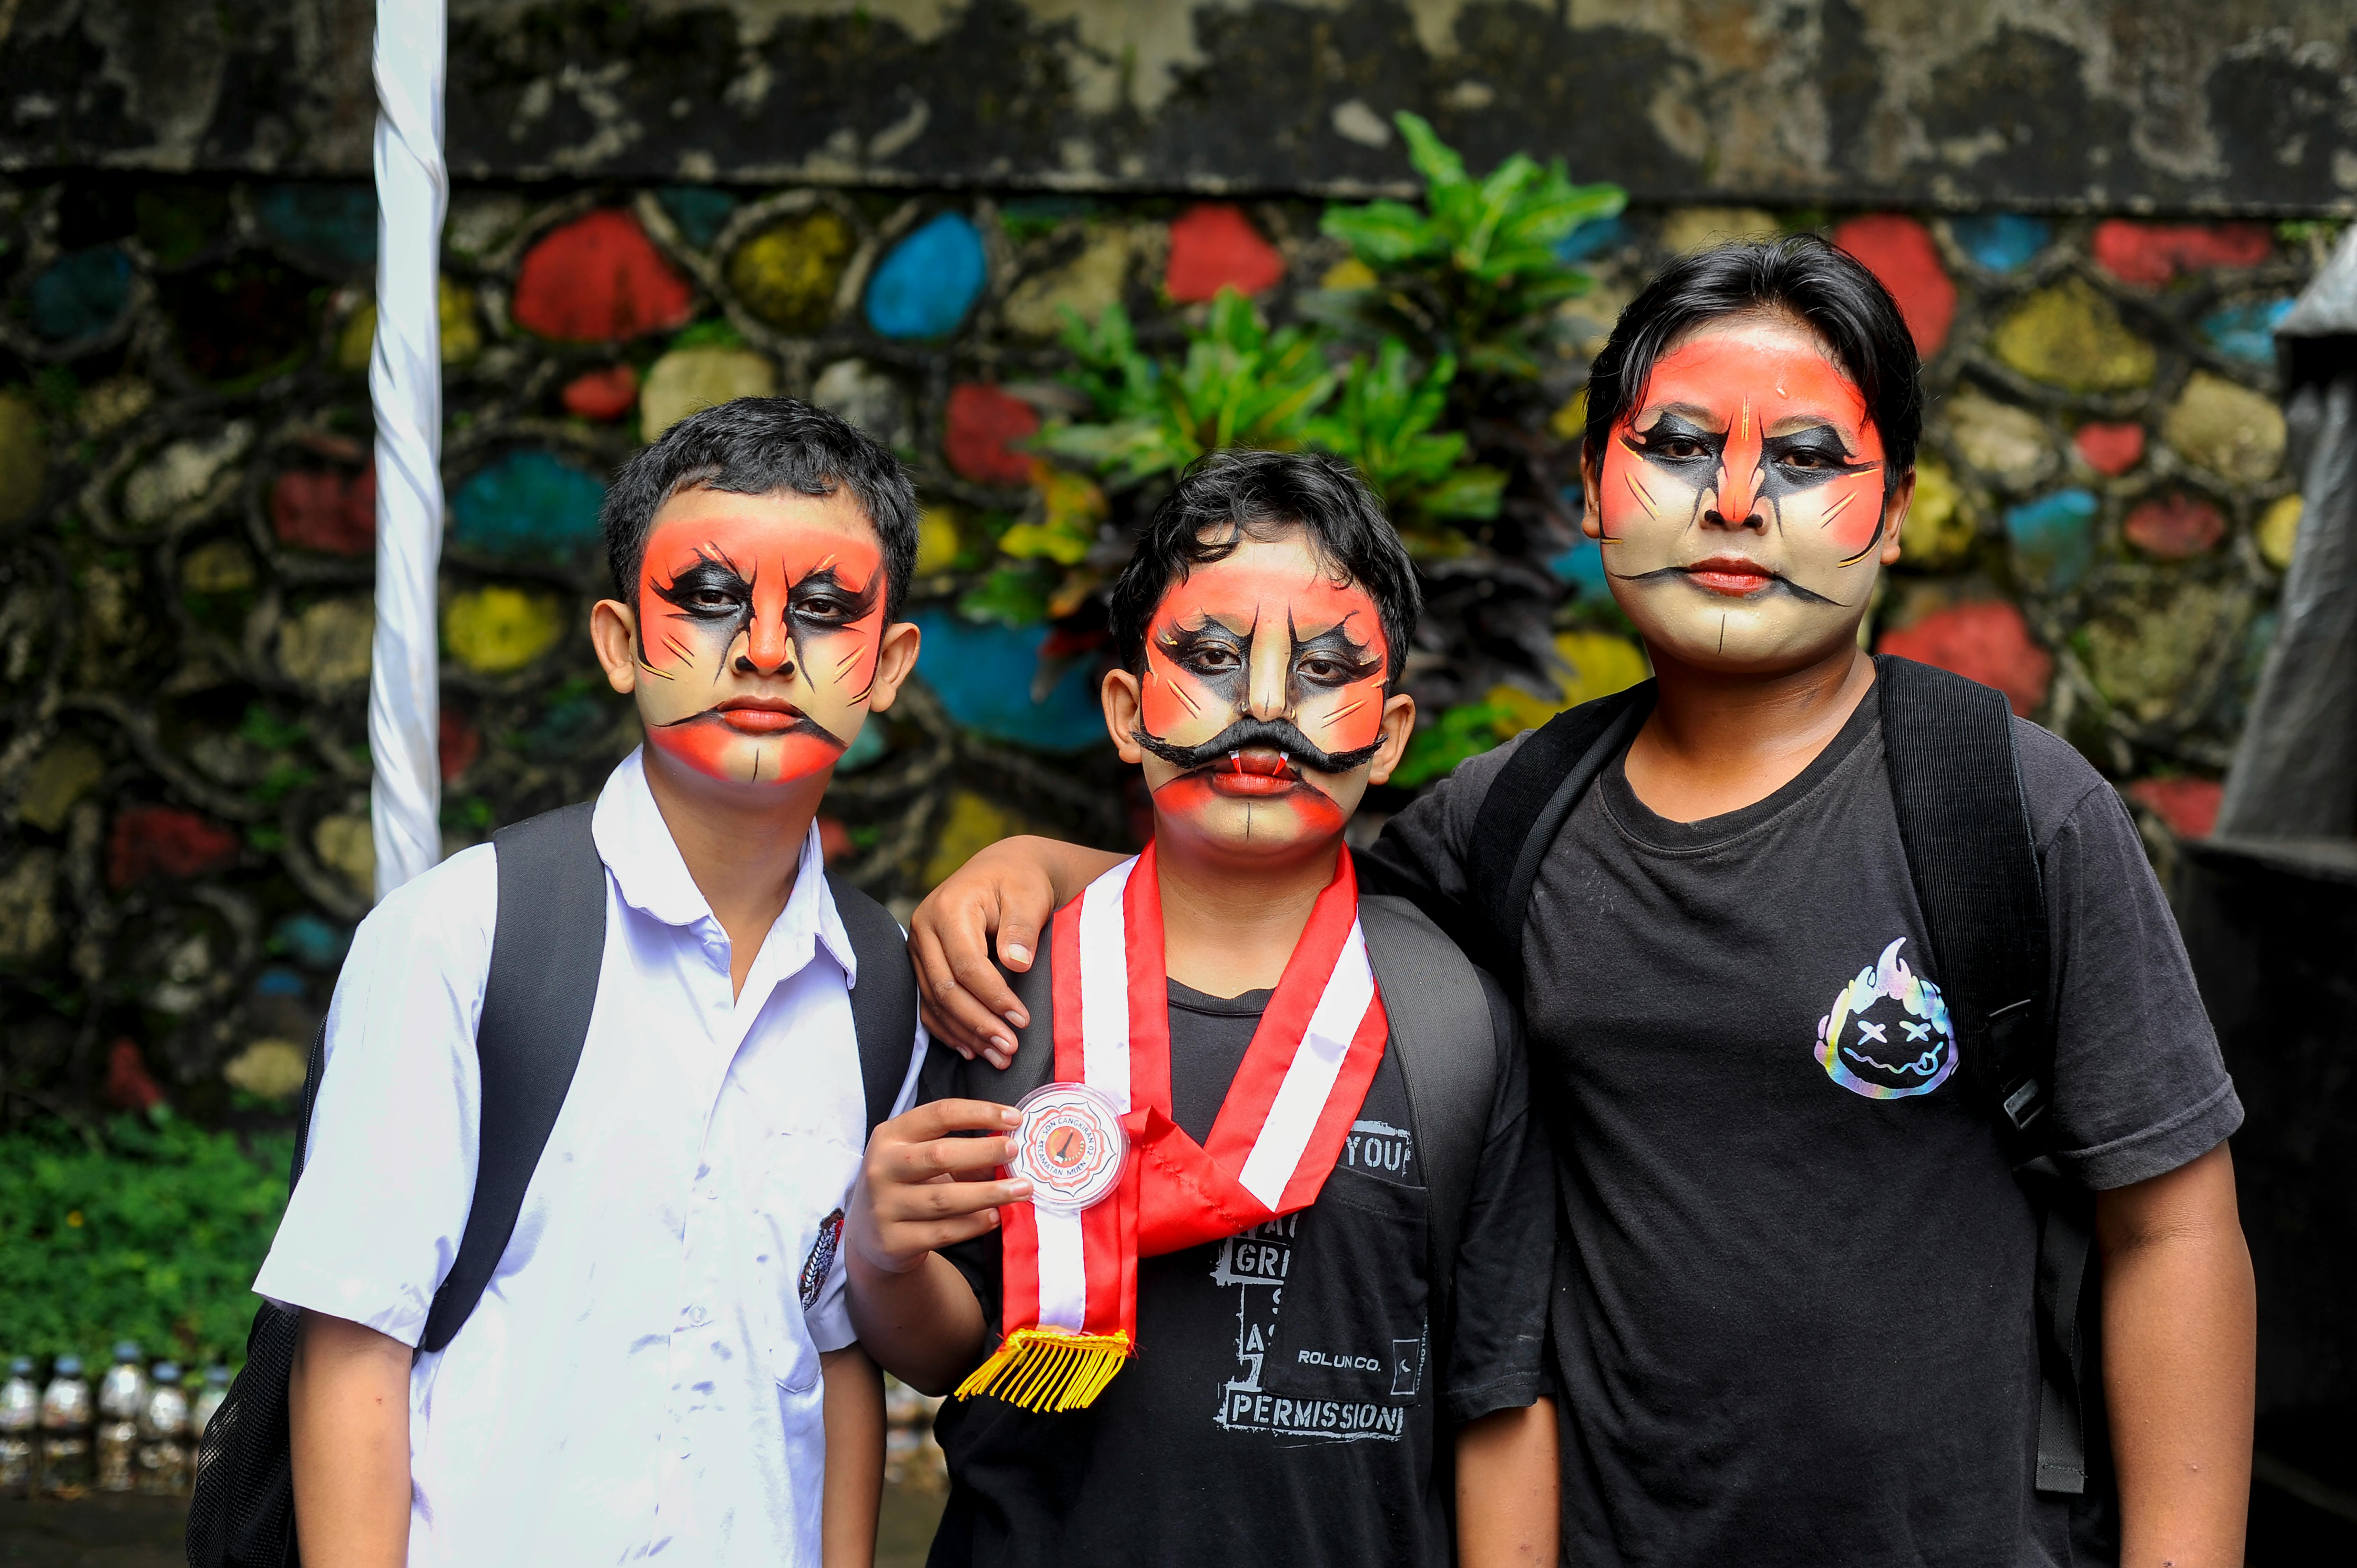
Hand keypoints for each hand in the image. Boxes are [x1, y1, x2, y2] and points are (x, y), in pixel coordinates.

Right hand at [847, 1099, 1029, 1275]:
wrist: (869, 1236)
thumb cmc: (905, 1184)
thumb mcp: (921, 1158)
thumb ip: (960, 1152)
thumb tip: (1007, 1154)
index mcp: (890, 1135)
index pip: (939, 1114)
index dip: (980, 1113)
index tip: (1014, 1118)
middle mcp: (881, 1168)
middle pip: (939, 1155)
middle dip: (984, 1151)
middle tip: (1016, 1152)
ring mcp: (884, 1207)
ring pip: (945, 1199)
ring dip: (989, 1193)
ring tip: (1021, 1189)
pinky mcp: (894, 1242)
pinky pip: (943, 1232)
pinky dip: (974, 1224)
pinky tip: (996, 1216)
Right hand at [910, 835, 1115, 1061]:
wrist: (1003, 869)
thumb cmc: (1019, 881)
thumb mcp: (1028, 895)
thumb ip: (1021, 928)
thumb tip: (1017, 964)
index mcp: (947, 909)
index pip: (966, 965)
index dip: (993, 997)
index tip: (1022, 1021)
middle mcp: (924, 929)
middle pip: (946, 988)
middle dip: (979, 1023)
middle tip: (1009, 1050)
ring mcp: (919, 947)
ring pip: (935, 1001)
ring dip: (965, 1033)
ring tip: (997, 1057)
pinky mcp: (922, 962)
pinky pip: (928, 1003)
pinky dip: (947, 1029)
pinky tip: (969, 1049)